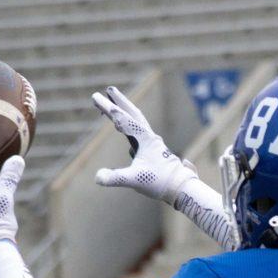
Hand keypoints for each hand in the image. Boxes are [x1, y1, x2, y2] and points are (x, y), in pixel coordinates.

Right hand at [92, 87, 197, 202]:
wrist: (181, 188)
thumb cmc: (160, 182)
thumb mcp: (135, 180)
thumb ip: (116, 178)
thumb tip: (97, 178)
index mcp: (145, 139)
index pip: (123, 119)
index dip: (108, 107)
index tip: (95, 96)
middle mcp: (150, 137)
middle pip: (133, 113)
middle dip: (120, 101)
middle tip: (109, 89)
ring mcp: (152, 144)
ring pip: (137, 122)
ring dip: (126, 112)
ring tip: (115, 107)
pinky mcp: (154, 151)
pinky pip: (139, 134)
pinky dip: (129, 127)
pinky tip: (124, 132)